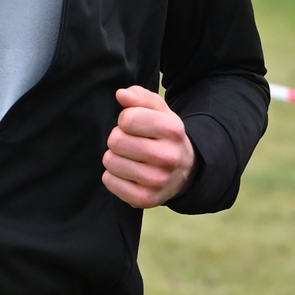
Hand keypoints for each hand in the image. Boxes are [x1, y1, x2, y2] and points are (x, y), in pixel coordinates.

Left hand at [102, 84, 194, 208]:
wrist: (184, 172)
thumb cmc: (164, 136)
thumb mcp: (159, 111)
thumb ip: (139, 97)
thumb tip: (121, 95)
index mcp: (172, 130)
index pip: (127, 119)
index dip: (125, 119)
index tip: (133, 125)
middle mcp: (168, 157)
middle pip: (116, 141)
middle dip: (118, 138)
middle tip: (129, 143)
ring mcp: (157, 181)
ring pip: (110, 161)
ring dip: (115, 157)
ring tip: (129, 158)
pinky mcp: (144, 199)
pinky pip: (109, 181)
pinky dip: (113, 176)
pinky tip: (128, 173)